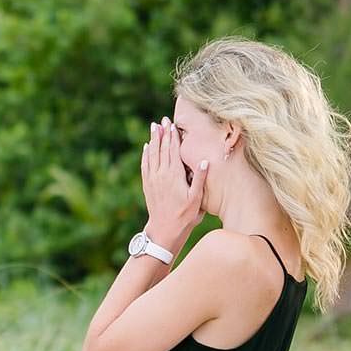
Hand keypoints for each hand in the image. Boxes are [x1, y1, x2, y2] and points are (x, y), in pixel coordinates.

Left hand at [142, 117, 208, 245]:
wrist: (164, 230)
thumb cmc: (184, 216)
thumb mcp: (196, 199)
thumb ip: (200, 179)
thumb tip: (204, 160)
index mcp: (174, 175)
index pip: (173, 150)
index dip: (173, 136)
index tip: (173, 124)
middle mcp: (161, 174)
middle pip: (161, 149)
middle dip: (162, 133)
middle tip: (162, 120)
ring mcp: (152, 179)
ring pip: (152, 154)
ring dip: (153, 140)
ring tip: (154, 127)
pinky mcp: (147, 185)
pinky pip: (145, 165)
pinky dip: (146, 154)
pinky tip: (146, 147)